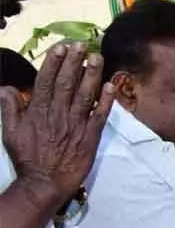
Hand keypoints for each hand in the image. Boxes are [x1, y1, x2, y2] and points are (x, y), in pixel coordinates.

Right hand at [1, 43, 113, 208]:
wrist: (45, 183)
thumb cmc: (27, 158)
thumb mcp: (10, 132)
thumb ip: (10, 108)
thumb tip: (6, 88)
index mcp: (38, 110)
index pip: (47, 81)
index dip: (54, 62)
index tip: (61, 47)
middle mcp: (57, 114)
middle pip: (67, 82)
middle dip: (75, 62)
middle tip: (82, 44)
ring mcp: (75, 124)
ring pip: (85, 95)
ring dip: (91, 75)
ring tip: (97, 57)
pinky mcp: (90, 136)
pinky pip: (100, 115)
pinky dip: (106, 101)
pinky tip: (110, 86)